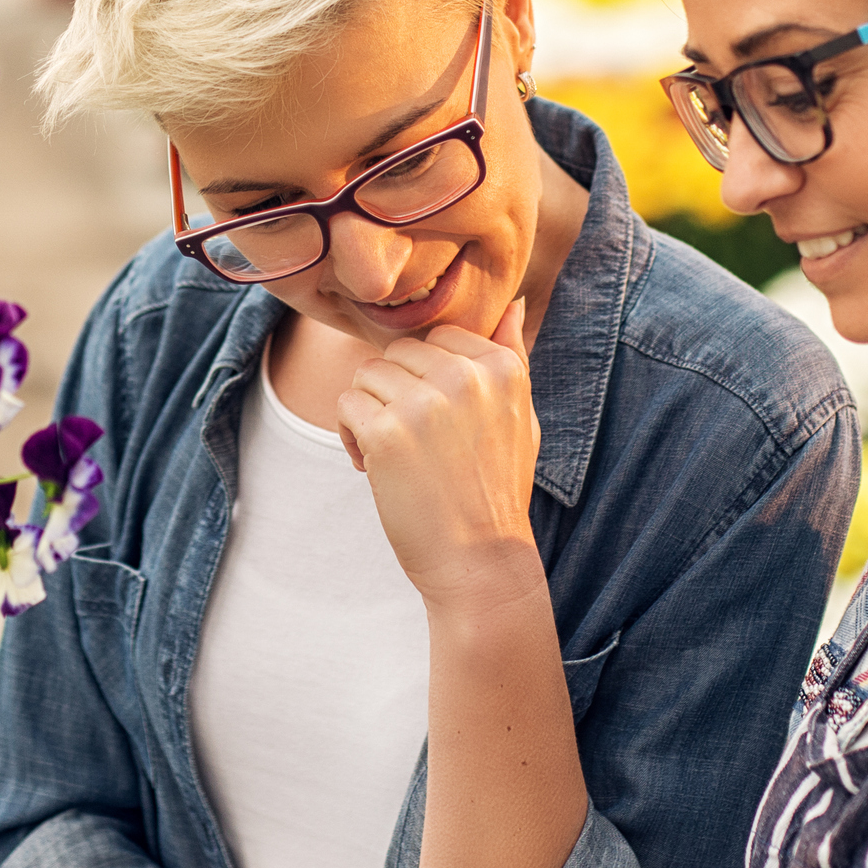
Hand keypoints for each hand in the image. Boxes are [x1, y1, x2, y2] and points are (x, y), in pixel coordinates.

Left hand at [338, 292, 540, 599]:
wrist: (479, 562)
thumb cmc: (494, 492)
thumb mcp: (522, 419)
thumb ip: (513, 358)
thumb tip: (513, 304)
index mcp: (501, 367)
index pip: (437, 336)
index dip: (425, 379)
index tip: (437, 422)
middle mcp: (466, 376)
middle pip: (396, 352)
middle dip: (394, 393)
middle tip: (410, 443)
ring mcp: (425, 402)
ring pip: (366, 374)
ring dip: (368, 413)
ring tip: (391, 455)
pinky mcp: (388, 432)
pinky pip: (346, 404)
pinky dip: (349, 436)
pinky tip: (371, 468)